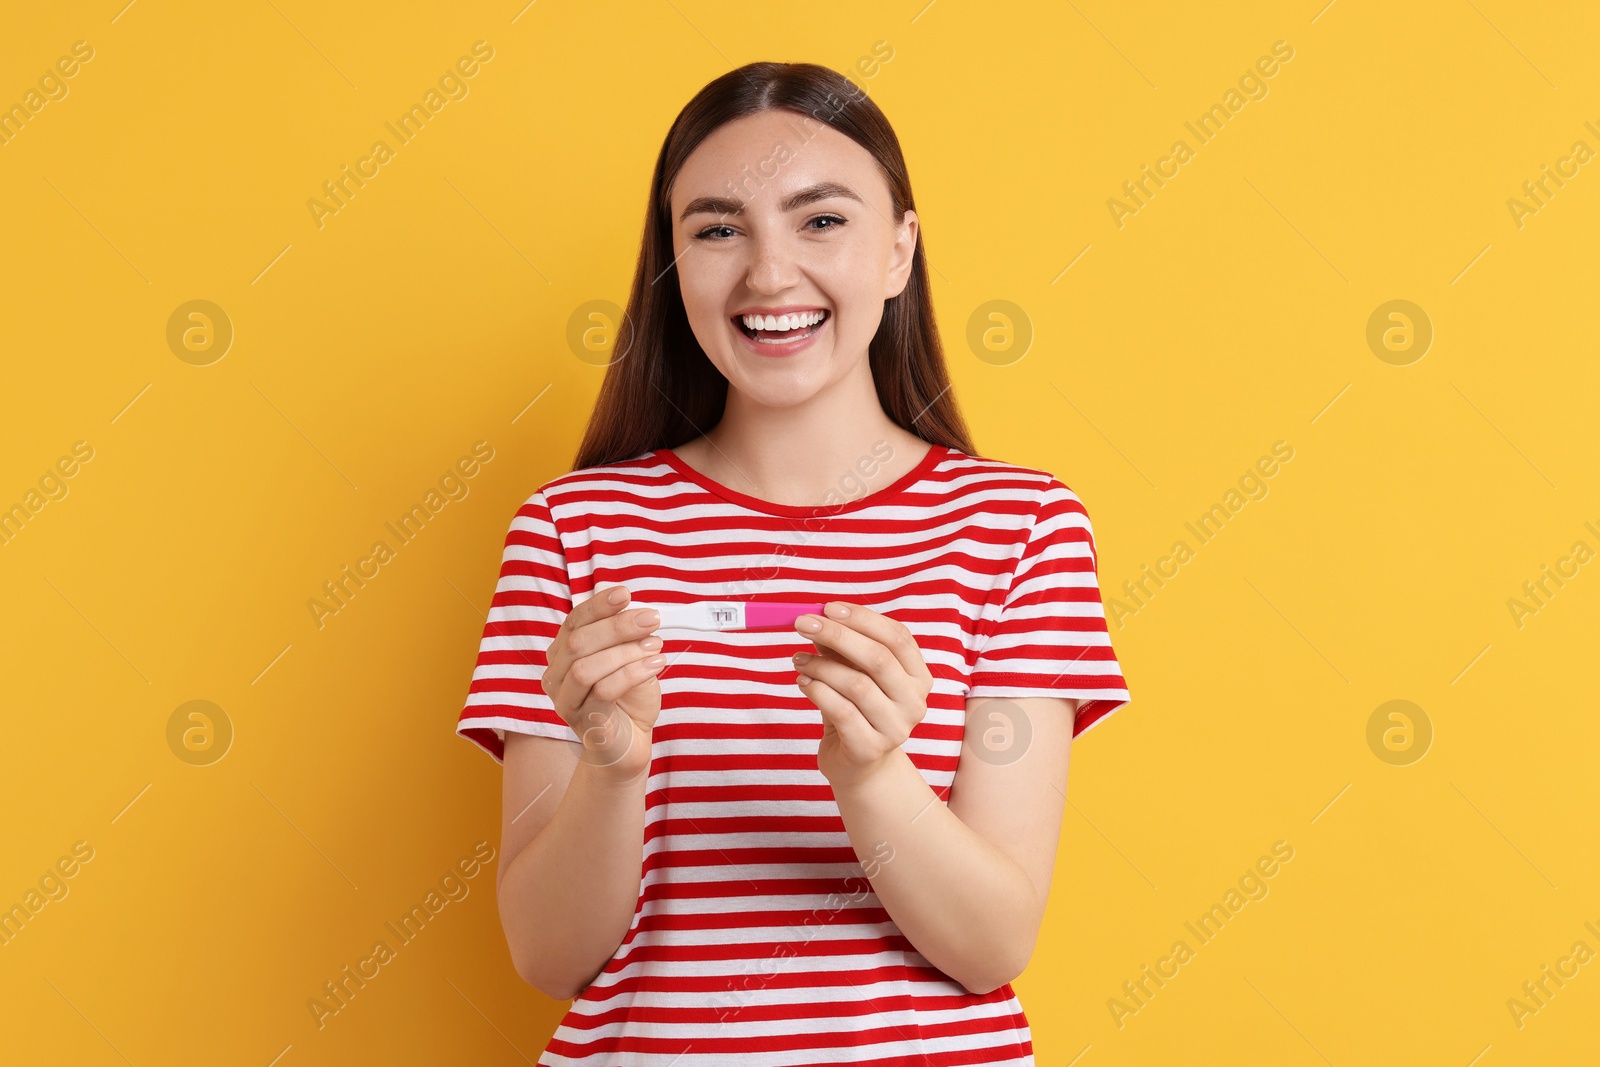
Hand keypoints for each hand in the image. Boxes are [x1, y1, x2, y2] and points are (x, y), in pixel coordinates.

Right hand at [542, 583, 665, 782]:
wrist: (631, 741)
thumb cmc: (629, 697)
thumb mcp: (629, 658)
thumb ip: (627, 637)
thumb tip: (640, 611)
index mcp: (563, 654)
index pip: (574, 622)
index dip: (598, 605)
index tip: (625, 593)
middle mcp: (556, 676)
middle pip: (578, 642)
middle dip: (617, 627)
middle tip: (651, 619)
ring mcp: (566, 701)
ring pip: (585, 668)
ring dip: (624, 652)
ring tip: (656, 646)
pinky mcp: (583, 722)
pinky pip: (603, 691)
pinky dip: (632, 673)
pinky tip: (656, 665)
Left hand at [792, 601, 933, 787]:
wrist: (858, 763)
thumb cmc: (856, 707)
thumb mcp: (853, 671)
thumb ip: (841, 645)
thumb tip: (815, 614)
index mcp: (918, 675)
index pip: (897, 636)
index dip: (862, 618)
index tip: (827, 607)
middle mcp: (914, 701)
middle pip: (879, 658)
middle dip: (837, 635)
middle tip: (803, 623)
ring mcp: (896, 728)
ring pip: (857, 684)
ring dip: (821, 666)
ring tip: (798, 660)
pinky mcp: (871, 748)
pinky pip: (841, 711)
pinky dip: (817, 691)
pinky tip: (803, 682)